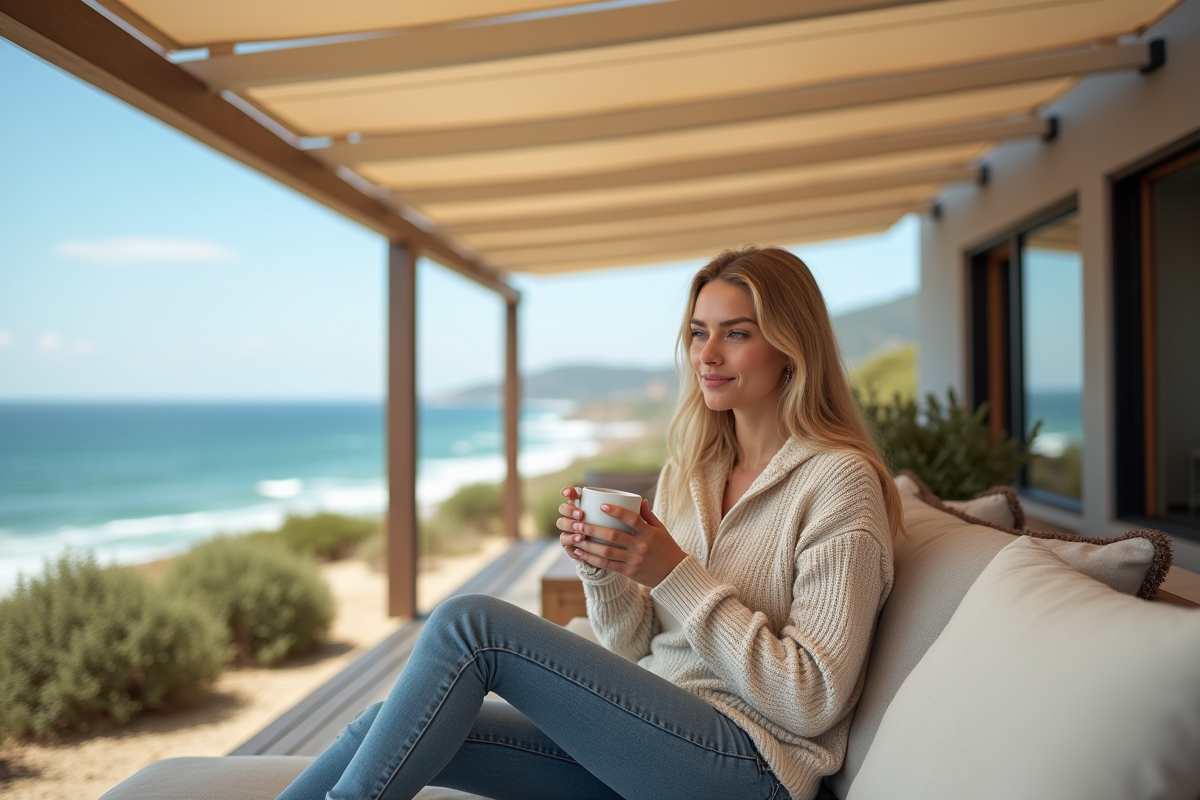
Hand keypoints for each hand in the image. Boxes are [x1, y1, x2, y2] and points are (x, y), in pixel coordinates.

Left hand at [556, 488, 686, 587]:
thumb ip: (648, 515)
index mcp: (649, 532)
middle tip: (578, 523)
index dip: (616, 511)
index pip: (632, 519)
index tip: (601, 506)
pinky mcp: (630, 572)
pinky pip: (608, 565)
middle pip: (613, 536)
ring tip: (576, 539)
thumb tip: (639, 499)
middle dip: (593, 529)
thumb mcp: (660, 529)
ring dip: (589, 546)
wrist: (675, 574)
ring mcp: (635, 560)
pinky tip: (581, 553)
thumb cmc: (666, 548)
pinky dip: (593, 559)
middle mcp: (641, 545)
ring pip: (607, 552)